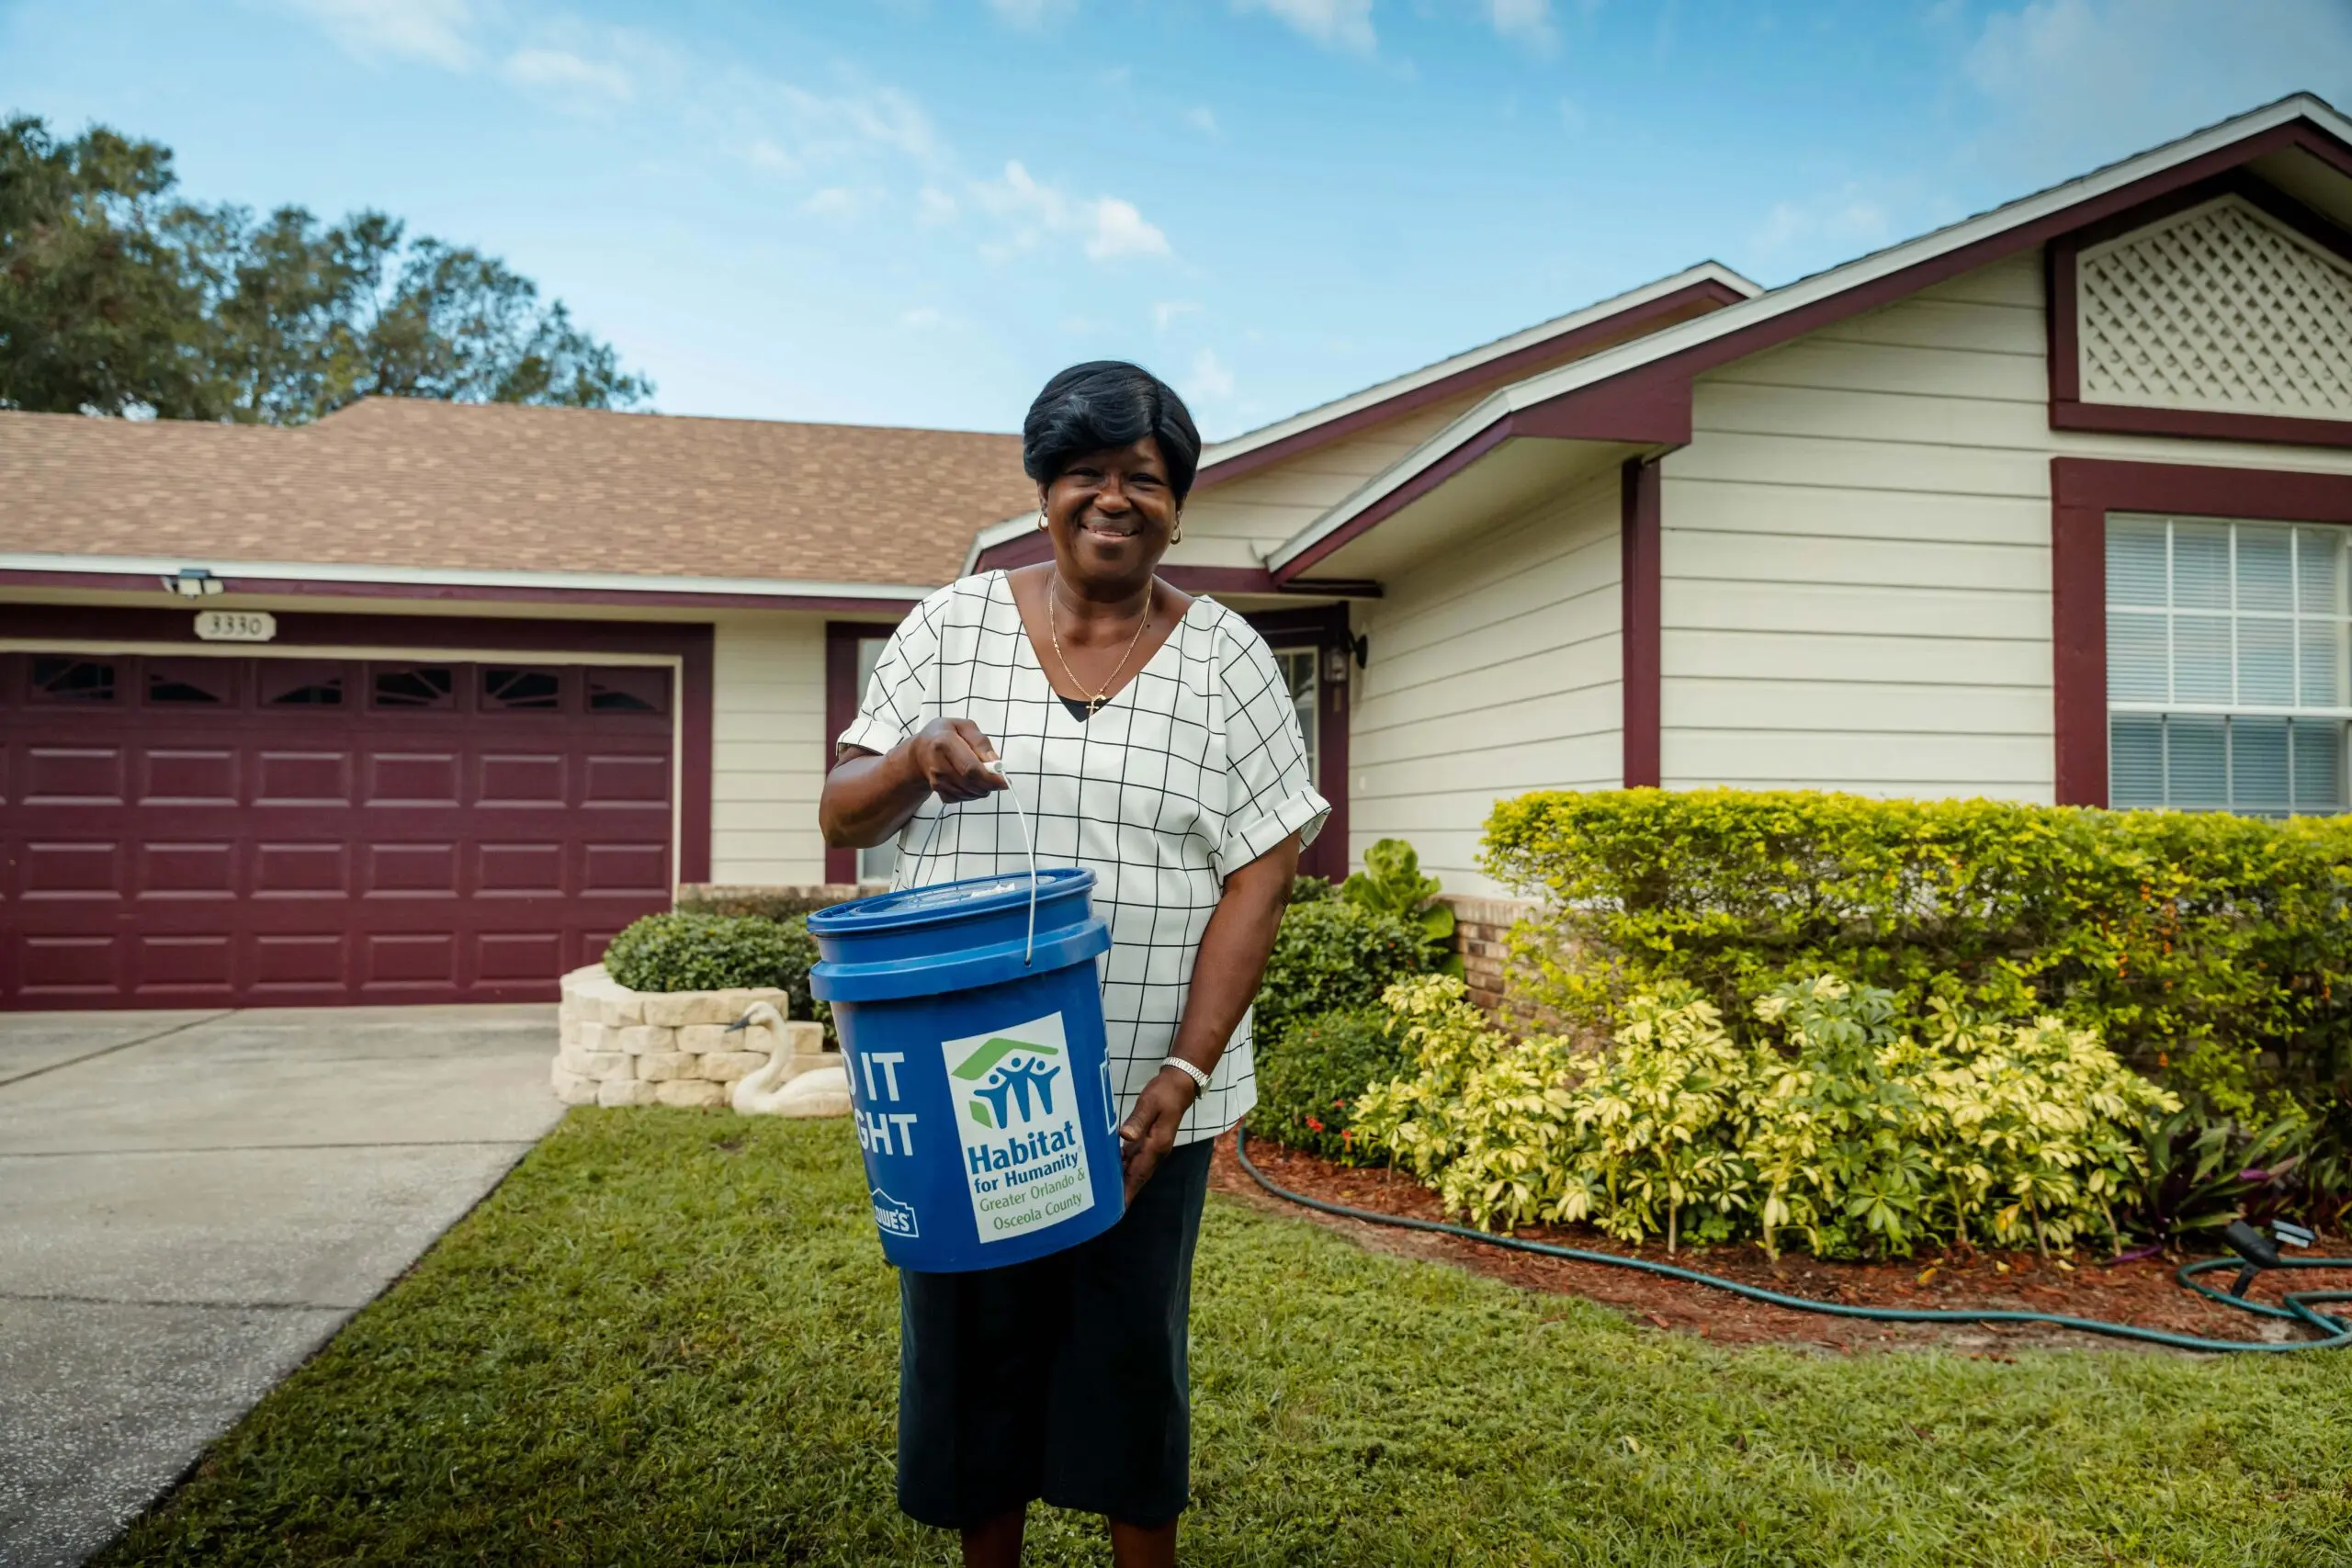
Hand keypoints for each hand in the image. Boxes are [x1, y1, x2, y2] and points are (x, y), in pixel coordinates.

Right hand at [904, 718, 1004, 802]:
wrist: (920, 750)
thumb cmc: (945, 734)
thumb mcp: (964, 727)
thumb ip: (981, 742)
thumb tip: (995, 763)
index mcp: (945, 742)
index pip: (970, 768)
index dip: (990, 778)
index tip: (1005, 781)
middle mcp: (937, 764)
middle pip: (970, 783)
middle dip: (989, 785)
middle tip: (998, 780)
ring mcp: (936, 780)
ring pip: (968, 793)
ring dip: (982, 789)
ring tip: (982, 776)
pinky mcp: (938, 791)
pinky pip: (962, 799)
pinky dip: (972, 793)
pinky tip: (971, 782)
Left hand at [1116, 1067, 1198, 1203]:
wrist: (1180, 1085)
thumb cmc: (1164, 1093)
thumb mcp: (1150, 1103)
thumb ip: (1137, 1120)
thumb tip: (1125, 1137)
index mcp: (1157, 1146)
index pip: (1138, 1175)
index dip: (1127, 1193)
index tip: (1116, 1210)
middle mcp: (1156, 1152)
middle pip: (1136, 1178)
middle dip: (1122, 1194)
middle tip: (1103, 1210)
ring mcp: (1153, 1148)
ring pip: (1135, 1170)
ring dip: (1121, 1183)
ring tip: (1103, 1196)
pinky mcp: (1149, 1142)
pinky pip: (1134, 1160)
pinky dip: (1122, 1168)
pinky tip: (1109, 1171)